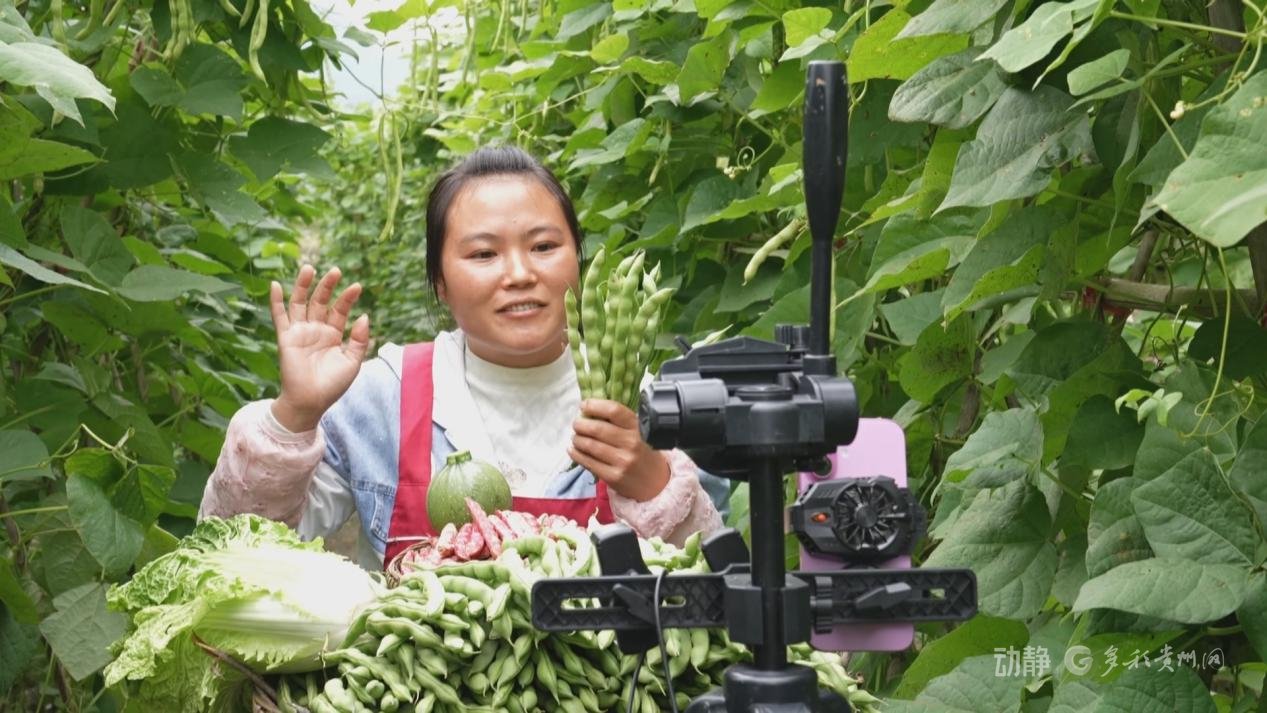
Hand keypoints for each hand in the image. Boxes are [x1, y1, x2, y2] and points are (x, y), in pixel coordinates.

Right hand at [269, 265, 369, 431]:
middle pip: (320, 301)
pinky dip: (276, 301)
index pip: (339, 309)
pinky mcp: (286, 337)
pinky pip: (279, 316)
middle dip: (327, 286)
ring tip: (309, 268)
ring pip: (300, 303)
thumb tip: (364, 317)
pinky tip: (275, 284)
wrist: (311, 401)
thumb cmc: (333, 385)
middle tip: (336, 270)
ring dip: (303, 286)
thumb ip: (359, 340)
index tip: (356, 287)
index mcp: (333, 334)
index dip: (347, 298)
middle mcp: (316, 329)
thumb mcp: (353, 361)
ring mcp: (300, 332)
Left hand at [569, 399, 669, 501]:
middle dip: (581, 424)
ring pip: (590, 445)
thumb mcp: (640, 433)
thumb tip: (591, 410)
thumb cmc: (644, 453)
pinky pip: (588, 462)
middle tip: (576, 424)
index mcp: (638, 428)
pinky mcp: (613, 477)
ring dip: (577, 439)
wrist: (656, 483)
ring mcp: (622, 461)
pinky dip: (576, 454)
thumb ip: (620, 422)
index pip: (614, 411)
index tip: (584, 405)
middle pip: (598, 428)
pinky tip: (573, 450)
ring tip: (576, 437)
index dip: (595, 405)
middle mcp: (632, 443)